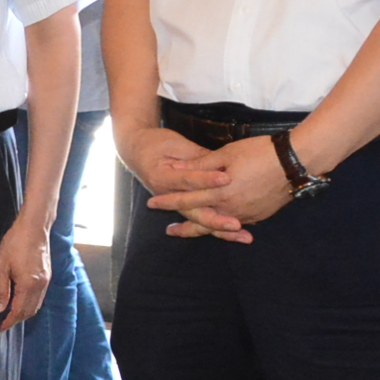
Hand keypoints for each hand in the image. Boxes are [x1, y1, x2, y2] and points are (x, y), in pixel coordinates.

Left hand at [0, 215, 53, 329]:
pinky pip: (40, 296)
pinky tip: (21, 301)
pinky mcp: (48, 275)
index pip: (19, 311)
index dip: (10, 321)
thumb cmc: (15, 242)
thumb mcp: (2, 266)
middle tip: (4, 323)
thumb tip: (0, 308)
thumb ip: (1, 289)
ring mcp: (46, 281)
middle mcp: (40, 285)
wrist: (34, 227)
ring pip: (36, 305)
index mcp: (28, 284)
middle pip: (30, 311)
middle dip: (17, 320)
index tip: (1, 328)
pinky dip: (31, 303)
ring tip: (11, 314)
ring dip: (25, 312)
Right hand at [120, 126, 238, 238]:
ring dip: (222, 231)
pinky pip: (201, 220)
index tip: (227, 178)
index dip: (207, 179)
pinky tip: (237, 233)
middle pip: (195, 212)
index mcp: (163, 178)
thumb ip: (196, 157)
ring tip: (243, 236)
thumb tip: (219, 163)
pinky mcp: (184, 206)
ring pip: (200, 221)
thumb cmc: (155, 143)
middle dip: (217, 220)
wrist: (136, 151)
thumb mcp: (174, 143)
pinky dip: (218, 228)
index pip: (188, 180)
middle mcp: (168, 196)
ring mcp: (176, 204)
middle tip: (236, 224)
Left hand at [146, 133, 295, 240]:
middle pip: (201, 222)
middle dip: (184, 227)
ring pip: (219, 226)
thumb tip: (177, 170)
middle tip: (169, 231)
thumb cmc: (259, 152)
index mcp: (220, 193)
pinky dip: (225, 225)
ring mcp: (246, 214)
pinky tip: (220, 224)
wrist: (294, 162)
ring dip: (204, 228)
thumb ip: (200, 165)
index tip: (152, 204)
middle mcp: (231, 209)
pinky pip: (237, 222)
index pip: (187, 200)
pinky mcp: (259, 215)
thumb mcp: (226, 154)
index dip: (168, 202)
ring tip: (191, 231)